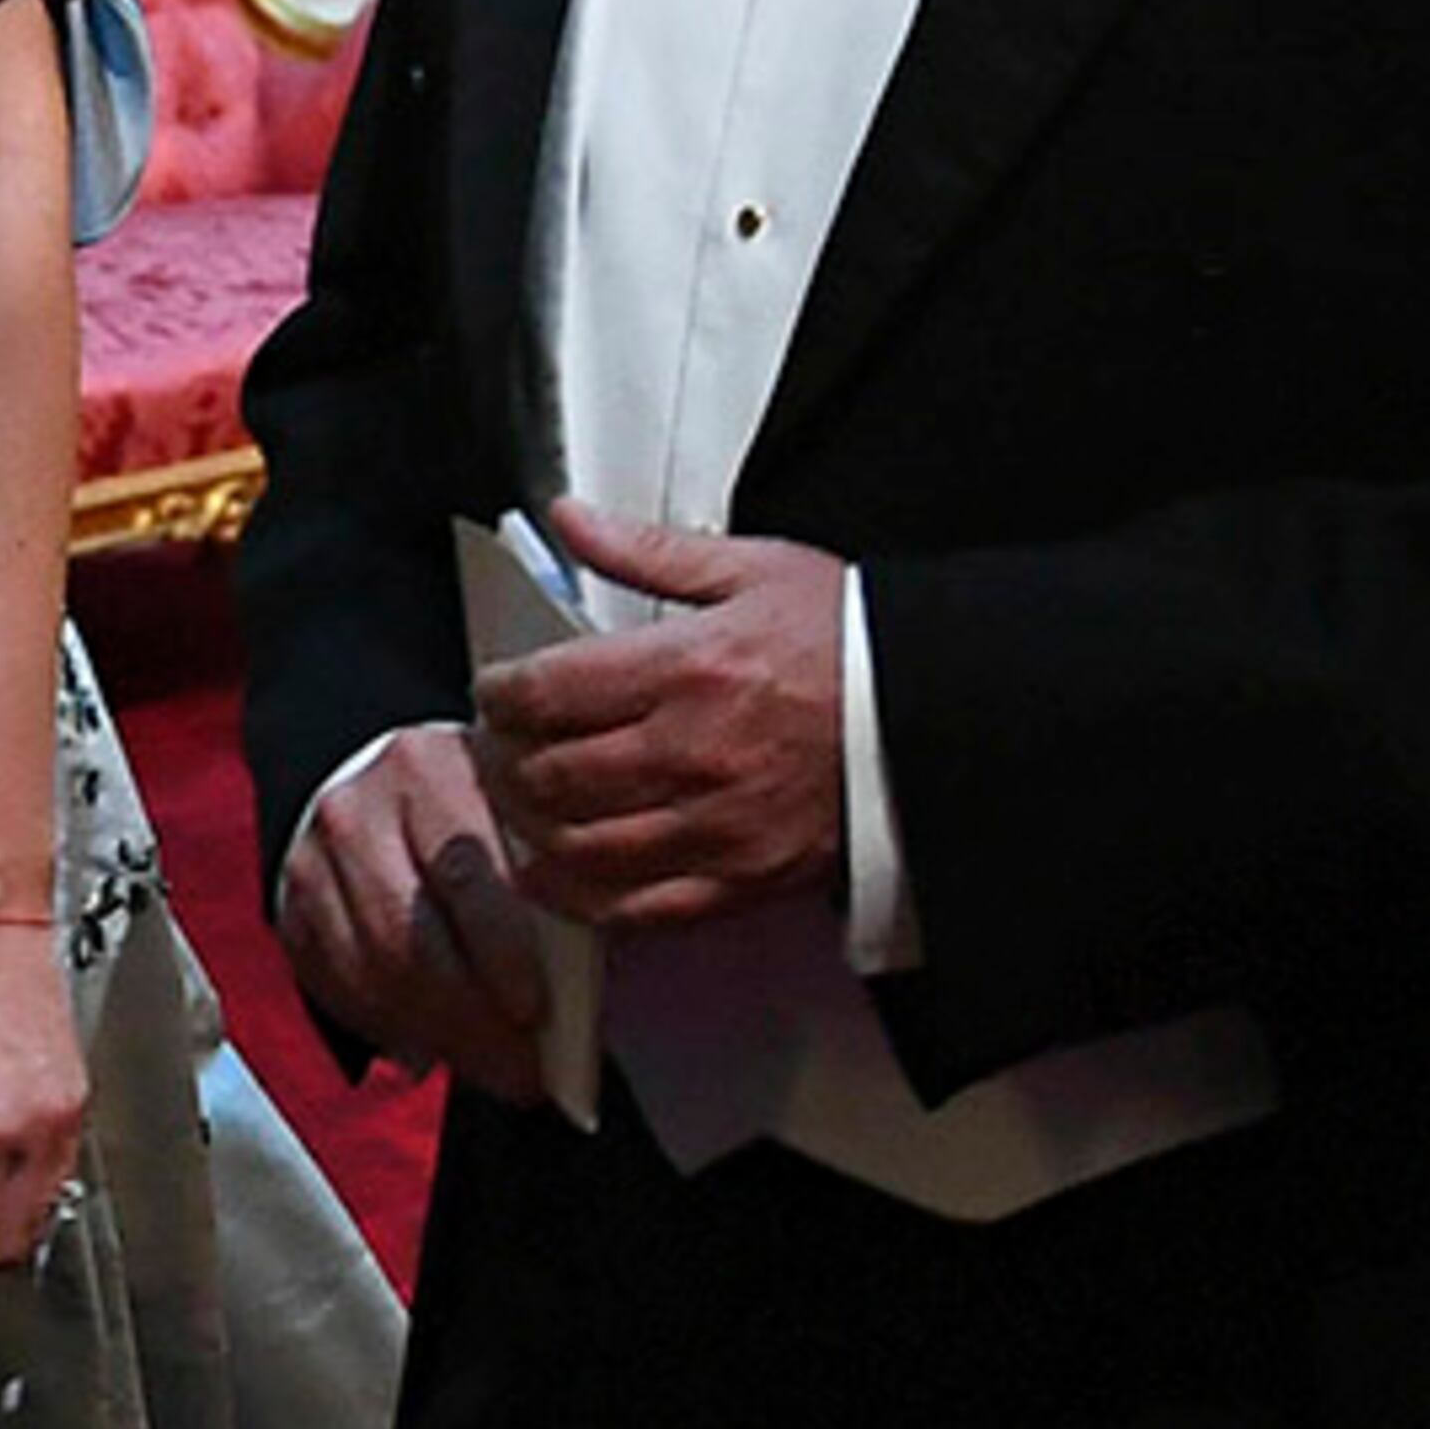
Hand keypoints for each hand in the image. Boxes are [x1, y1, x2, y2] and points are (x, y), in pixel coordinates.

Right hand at [277, 722, 550, 1101]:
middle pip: (409, 937)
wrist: (377, 782)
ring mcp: (312, 865)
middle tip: (523, 1072)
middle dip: (473, 1021)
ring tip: (494, 1068)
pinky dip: (394, 1033)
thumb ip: (542, 880)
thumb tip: (572, 1003)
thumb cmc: (475, 809)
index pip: (464, 873)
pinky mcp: (289, 914)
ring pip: (372, 975)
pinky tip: (438, 1049)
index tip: (538, 1015)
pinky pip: (340, 993)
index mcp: (429, 770)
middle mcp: (357, 811)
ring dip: (439, 1038)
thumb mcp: (515, 814)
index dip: (502, 953)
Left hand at [472, 503, 847, 929]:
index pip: (548, 692)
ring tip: (518, 798)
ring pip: (574, 845)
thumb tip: (570, 519)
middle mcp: (692, 754)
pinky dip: (575, 896)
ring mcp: (713, 827)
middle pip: (547, 773)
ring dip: (526, 824)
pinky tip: (551, 872)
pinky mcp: (735, 882)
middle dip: (503, 758)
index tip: (496, 690)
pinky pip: (630, 909)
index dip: (499, 693)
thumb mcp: (753, 569)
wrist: (932, 720)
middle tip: (498, 743)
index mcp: (691, 669)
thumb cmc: (851, 645)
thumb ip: (647, 550)